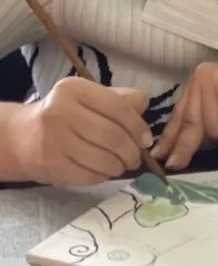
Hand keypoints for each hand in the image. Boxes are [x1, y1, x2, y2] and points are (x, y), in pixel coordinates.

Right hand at [11, 78, 150, 185]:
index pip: (118, 107)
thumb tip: (144, 110)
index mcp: (74, 89)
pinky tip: (104, 171)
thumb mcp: (90, 98)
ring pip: (103, 159)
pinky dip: (104, 175)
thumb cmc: (67, 115)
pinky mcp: (51, 165)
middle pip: (113, 136)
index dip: (138, 126)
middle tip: (136, 158)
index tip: (146, 140)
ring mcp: (53, 140)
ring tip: (123, 165)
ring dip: (120, 166)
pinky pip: (89, 175)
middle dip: (132, 151)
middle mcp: (60, 112)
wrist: (23, 137)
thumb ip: (120, 99)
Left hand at [155, 61, 217, 169]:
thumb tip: (177, 153)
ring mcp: (215, 83)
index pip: (180, 113)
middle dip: (187, 147)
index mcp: (200, 78)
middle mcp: (202, 77)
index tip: (158, 154)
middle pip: (190, 124)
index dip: (170, 137)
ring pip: (213, 131)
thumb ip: (205, 123)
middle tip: (175, 165)